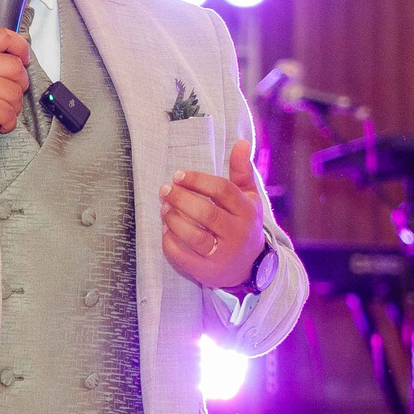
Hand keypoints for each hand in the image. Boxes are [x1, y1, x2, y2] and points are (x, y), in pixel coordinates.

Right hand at [0, 28, 30, 162]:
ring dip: (14, 106)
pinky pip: (9, 113)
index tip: (23, 57)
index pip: (1, 36)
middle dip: (21, 83)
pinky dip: (9, 122)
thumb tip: (4, 60)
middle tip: (13, 93)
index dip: (20, 46)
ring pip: (15, 92)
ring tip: (3, 112)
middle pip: (15, 66)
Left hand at [161, 138, 266, 290]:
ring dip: (174, 219)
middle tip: (164, 189)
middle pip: (206, 213)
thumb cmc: (243, 224)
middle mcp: (238, 234)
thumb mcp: (247, 198)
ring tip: (163, 208)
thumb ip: (241, 171)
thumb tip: (242, 142)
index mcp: (248, 211)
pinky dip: (169, 241)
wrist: (249, 267)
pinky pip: (183, 256)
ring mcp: (223, 255)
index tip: (178, 175)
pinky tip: (165, 229)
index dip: (198, 180)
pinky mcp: (207, 271)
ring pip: (194, 236)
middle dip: (181, 199)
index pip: (222, 191)